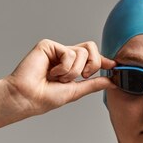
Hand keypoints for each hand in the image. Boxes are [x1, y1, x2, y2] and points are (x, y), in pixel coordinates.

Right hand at [3, 39, 117, 114]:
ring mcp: (57, 50)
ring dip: (74, 71)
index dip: (104, 60)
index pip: (92, 57)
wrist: (28, 97)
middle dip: (93, 64)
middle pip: (91, 48)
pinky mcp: (48, 45)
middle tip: (84, 76)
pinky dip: (64, 68)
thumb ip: (94, 84)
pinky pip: (70, 53)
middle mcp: (65, 56)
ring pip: (83, 52)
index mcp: (72, 66)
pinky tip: (52, 72)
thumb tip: (112, 81)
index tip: (115, 66)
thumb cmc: (46, 97)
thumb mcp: (76, 91)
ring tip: (59, 78)